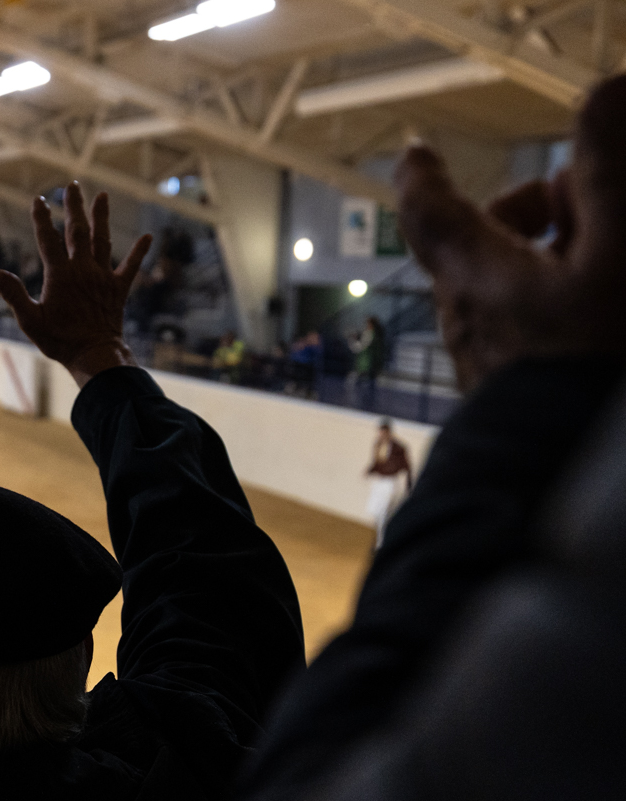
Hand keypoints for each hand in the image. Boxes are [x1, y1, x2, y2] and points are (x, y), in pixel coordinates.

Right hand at [0, 182, 152, 386]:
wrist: (95, 355)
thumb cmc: (60, 340)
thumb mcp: (30, 321)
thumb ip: (14, 295)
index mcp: (60, 275)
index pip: (48, 240)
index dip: (42, 219)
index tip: (39, 199)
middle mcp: (83, 270)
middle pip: (77, 232)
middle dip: (74, 207)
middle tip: (72, 186)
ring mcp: (103, 278)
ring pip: (103, 240)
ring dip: (101, 218)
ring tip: (102, 196)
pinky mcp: (118, 289)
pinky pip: (130, 267)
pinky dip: (139, 252)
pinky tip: (148, 237)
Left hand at [395, 75, 625, 392]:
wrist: (566, 481)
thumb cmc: (591, 367)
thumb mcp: (616, 257)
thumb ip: (607, 178)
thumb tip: (603, 96)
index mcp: (476, 273)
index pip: (430, 210)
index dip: (427, 175)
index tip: (417, 155)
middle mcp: (466, 315)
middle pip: (473, 245)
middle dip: (521, 213)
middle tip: (573, 203)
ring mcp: (484, 358)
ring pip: (500, 286)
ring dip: (544, 256)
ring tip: (602, 258)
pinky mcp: (506, 391)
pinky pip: (519, 327)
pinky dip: (550, 300)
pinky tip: (595, 314)